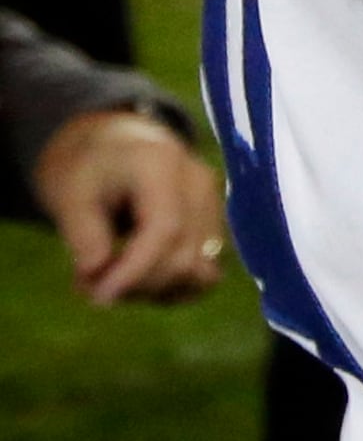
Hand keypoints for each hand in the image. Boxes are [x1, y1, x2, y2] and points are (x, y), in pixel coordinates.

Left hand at [30, 110, 227, 304]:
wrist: (116, 145)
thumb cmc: (88, 167)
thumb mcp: (69, 193)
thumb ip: (83, 235)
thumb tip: (98, 278)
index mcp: (162, 165)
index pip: (165, 228)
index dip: (136, 270)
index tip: (99, 296)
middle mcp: (200, 184)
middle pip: (185, 255)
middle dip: (138, 284)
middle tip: (90, 287)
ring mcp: (213, 206)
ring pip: (200, 271)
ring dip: (156, 290)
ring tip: (114, 281)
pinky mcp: (215, 226)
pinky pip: (204, 273)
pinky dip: (172, 286)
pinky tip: (138, 279)